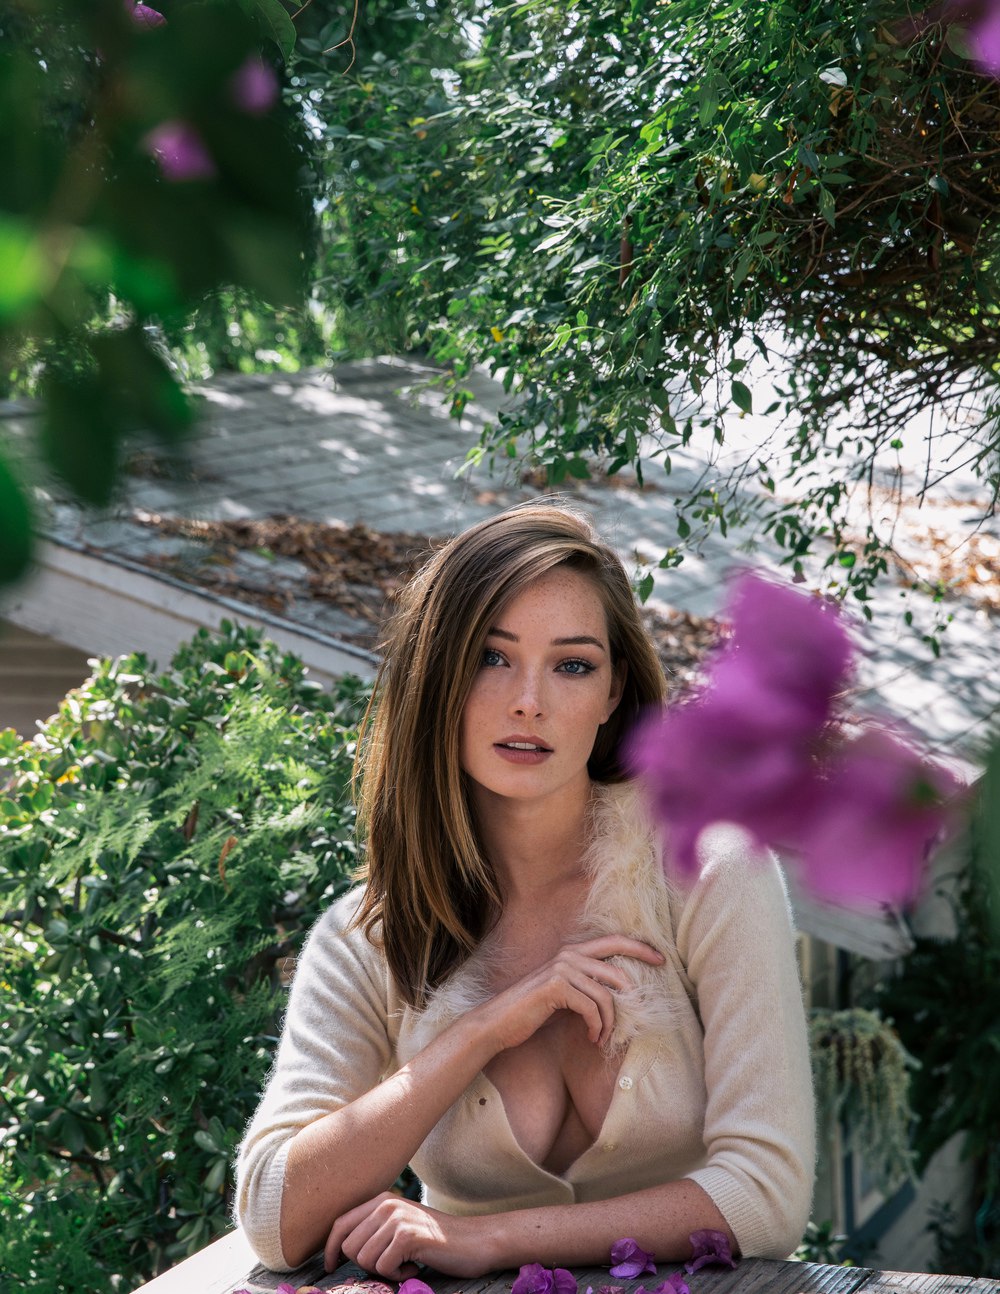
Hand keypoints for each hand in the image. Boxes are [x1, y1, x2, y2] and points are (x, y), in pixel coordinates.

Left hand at [323, 1192, 489, 1278]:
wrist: (474, 1240)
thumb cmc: (435, 1240)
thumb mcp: (400, 1225)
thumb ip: (374, 1229)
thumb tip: (339, 1250)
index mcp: (381, 1200)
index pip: (340, 1224)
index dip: (330, 1249)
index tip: (331, 1267)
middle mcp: (386, 1204)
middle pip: (349, 1246)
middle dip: (365, 1264)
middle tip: (391, 1263)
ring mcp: (397, 1218)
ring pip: (364, 1259)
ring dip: (384, 1270)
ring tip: (405, 1263)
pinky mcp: (407, 1235)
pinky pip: (383, 1268)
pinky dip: (397, 1275)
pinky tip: (414, 1266)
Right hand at [476, 934, 663, 1051]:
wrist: (499, 1022)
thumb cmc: (532, 1011)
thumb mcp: (564, 994)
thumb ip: (586, 986)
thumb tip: (620, 993)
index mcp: (572, 952)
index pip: (613, 941)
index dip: (640, 947)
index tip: (661, 959)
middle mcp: (569, 955)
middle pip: (616, 966)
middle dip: (636, 986)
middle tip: (643, 1010)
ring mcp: (562, 969)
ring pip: (606, 995)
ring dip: (610, 1023)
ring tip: (603, 1038)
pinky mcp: (556, 987)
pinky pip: (592, 1008)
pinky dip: (597, 1027)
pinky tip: (591, 1038)